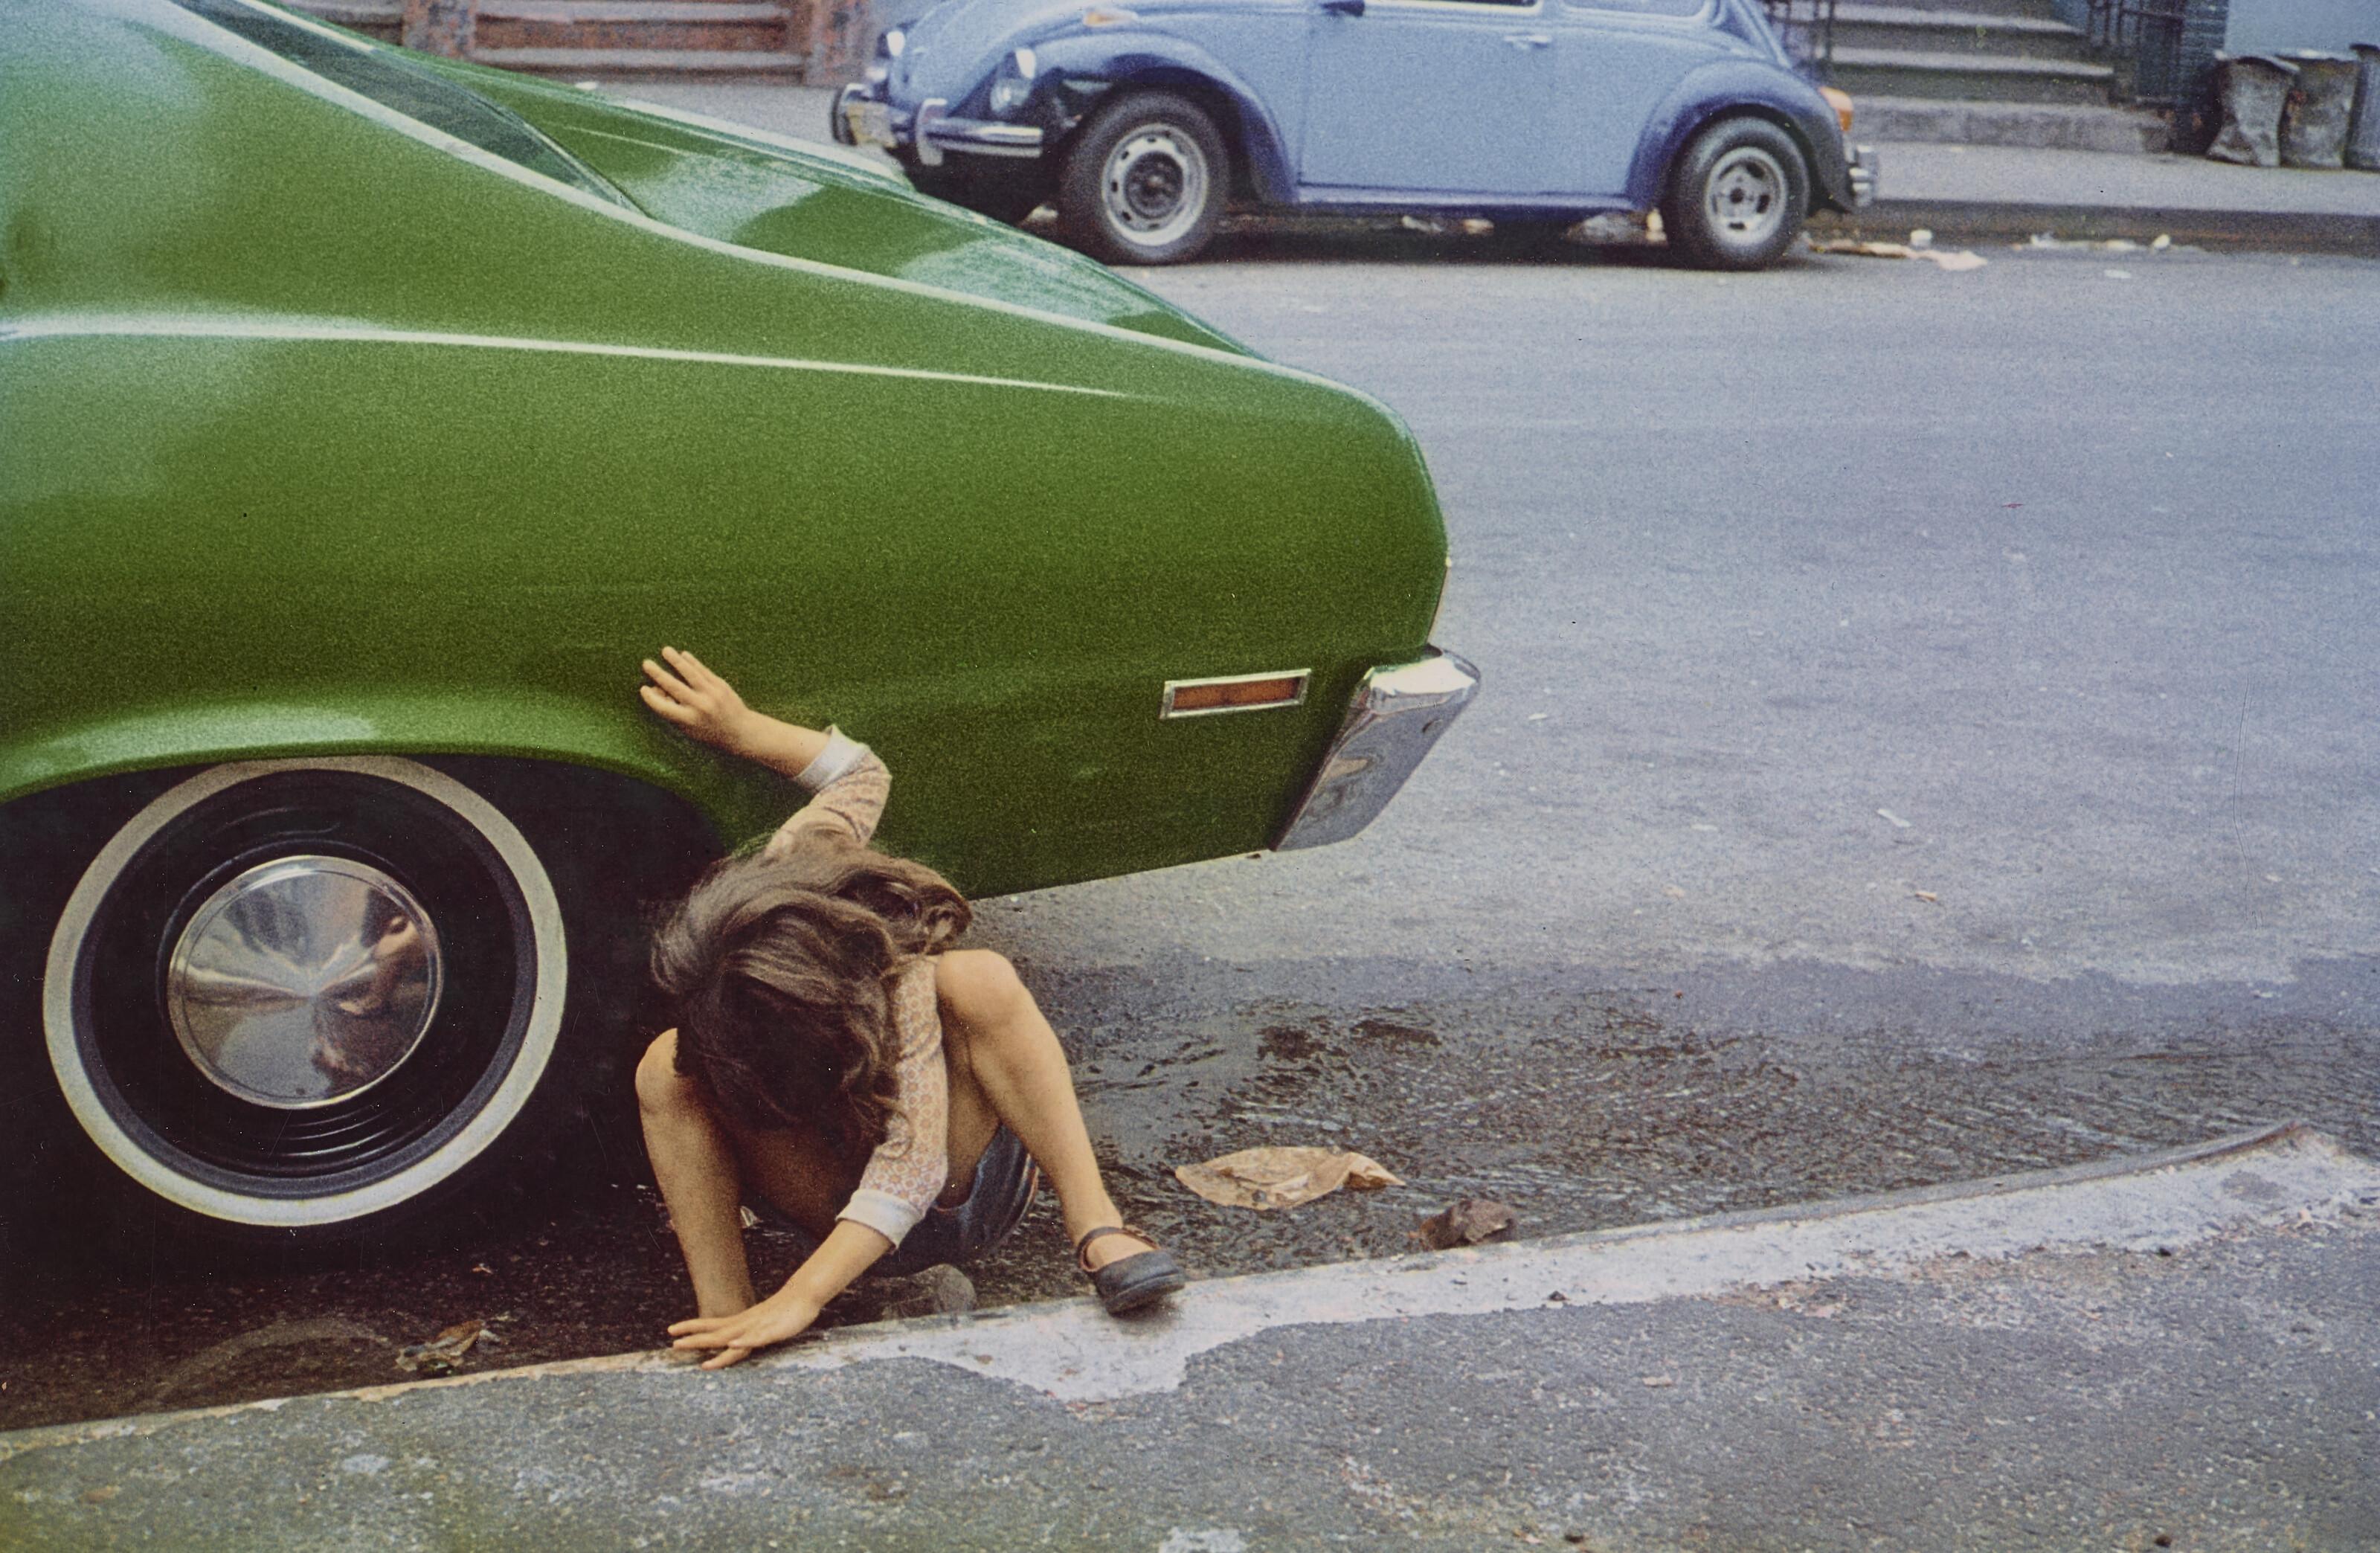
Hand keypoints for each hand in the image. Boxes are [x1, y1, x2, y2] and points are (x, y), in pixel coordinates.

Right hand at [640, 646, 758, 756]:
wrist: (741, 731)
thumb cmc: (709, 732)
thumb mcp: (689, 729)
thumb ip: (672, 711)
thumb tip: (656, 689)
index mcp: (688, 720)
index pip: (663, 707)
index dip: (651, 698)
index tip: (643, 688)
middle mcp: (699, 706)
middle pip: (673, 686)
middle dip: (658, 674)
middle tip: (646, 663)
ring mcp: (711, 694)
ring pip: (690, 673)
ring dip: (676, 661)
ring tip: (665, 650)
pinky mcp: (721, 686)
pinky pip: (704, 671)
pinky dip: (693, 662)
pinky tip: (684, 655)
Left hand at [667, 1288, 823, 1369]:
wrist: (804, 1295)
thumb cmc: (783, 1311)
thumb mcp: (760, 1322)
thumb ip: (746, 1331)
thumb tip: (732, 1339)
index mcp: (741, 1321)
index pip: (711, 1324)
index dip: (691, 1327)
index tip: (670, 1330)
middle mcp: (745, 1324)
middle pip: (716, 1333)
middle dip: (695, 1339)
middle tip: (673, 1345)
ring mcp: (758, 1327)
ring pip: (733, 1337)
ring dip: (714, 1342)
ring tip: (697, 1347)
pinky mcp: (773, 1330)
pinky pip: (757, 1337)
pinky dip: (744, 1341)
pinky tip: (734, 1343)